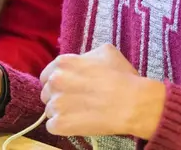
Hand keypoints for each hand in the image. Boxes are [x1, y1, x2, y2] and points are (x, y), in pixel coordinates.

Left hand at [40, 44, 165, 139]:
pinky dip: (62, 127)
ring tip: (80, 114)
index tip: (68, 89)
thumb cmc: (122, 77)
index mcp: (63, 63)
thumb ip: (86, 55)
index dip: (58, 83)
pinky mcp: (60, 123)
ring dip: (61, 113)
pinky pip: (52, 126)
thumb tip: (81, 61)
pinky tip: (77, 124)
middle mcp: (55, 81)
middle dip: (58, 97)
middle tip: (76, 102)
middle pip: (47, 93)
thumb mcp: (105, 52)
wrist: (133, 103)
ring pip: (49, 110)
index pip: (47, 75)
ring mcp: (56, 103)